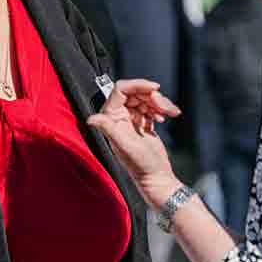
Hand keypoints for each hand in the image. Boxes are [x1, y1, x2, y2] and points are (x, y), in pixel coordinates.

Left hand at [88, 80, 181, 207]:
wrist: (157, 176)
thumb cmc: (141, 165)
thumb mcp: (125, 145)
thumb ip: (109, 129)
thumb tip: (91, 119)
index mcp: (111, 118)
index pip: (121, 90)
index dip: (138, 85)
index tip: (155, 88)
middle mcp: (118, 116)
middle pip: (136, 92)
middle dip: (152, 96)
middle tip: (164, 107)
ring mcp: (131, 119)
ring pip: (146, 98)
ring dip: (161, 103)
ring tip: (170, 113)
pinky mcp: (143, 122)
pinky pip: (152, 106)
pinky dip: (162, 108)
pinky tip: (168, 116)